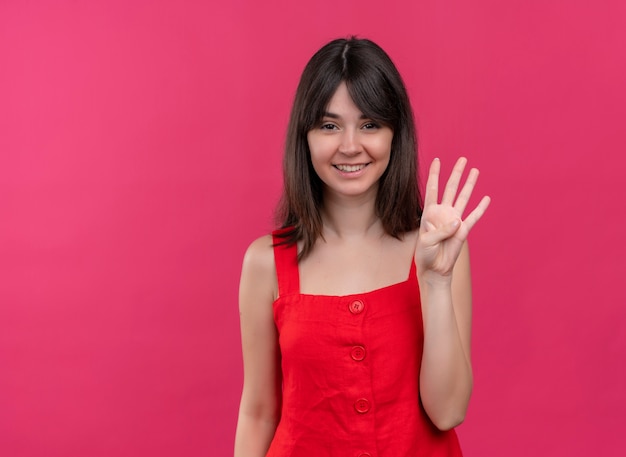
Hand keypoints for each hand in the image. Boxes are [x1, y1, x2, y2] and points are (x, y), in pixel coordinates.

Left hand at [416, 157, 490, 280]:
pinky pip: (474, 217)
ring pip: (464, 198)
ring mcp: (454, 220)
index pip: (432, 189)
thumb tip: (457, 222)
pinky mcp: (463, 230)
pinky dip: (480, 208)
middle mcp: (443, 213)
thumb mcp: (426, 241)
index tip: (437, 160)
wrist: (434, 268)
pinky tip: (486, 198)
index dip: (434, 174)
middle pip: (451, 188)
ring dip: (469, 184)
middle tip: (462, 159)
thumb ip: (441, 231)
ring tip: (475, 170)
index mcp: (429, 212)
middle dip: (456, 173)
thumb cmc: (425, 254)